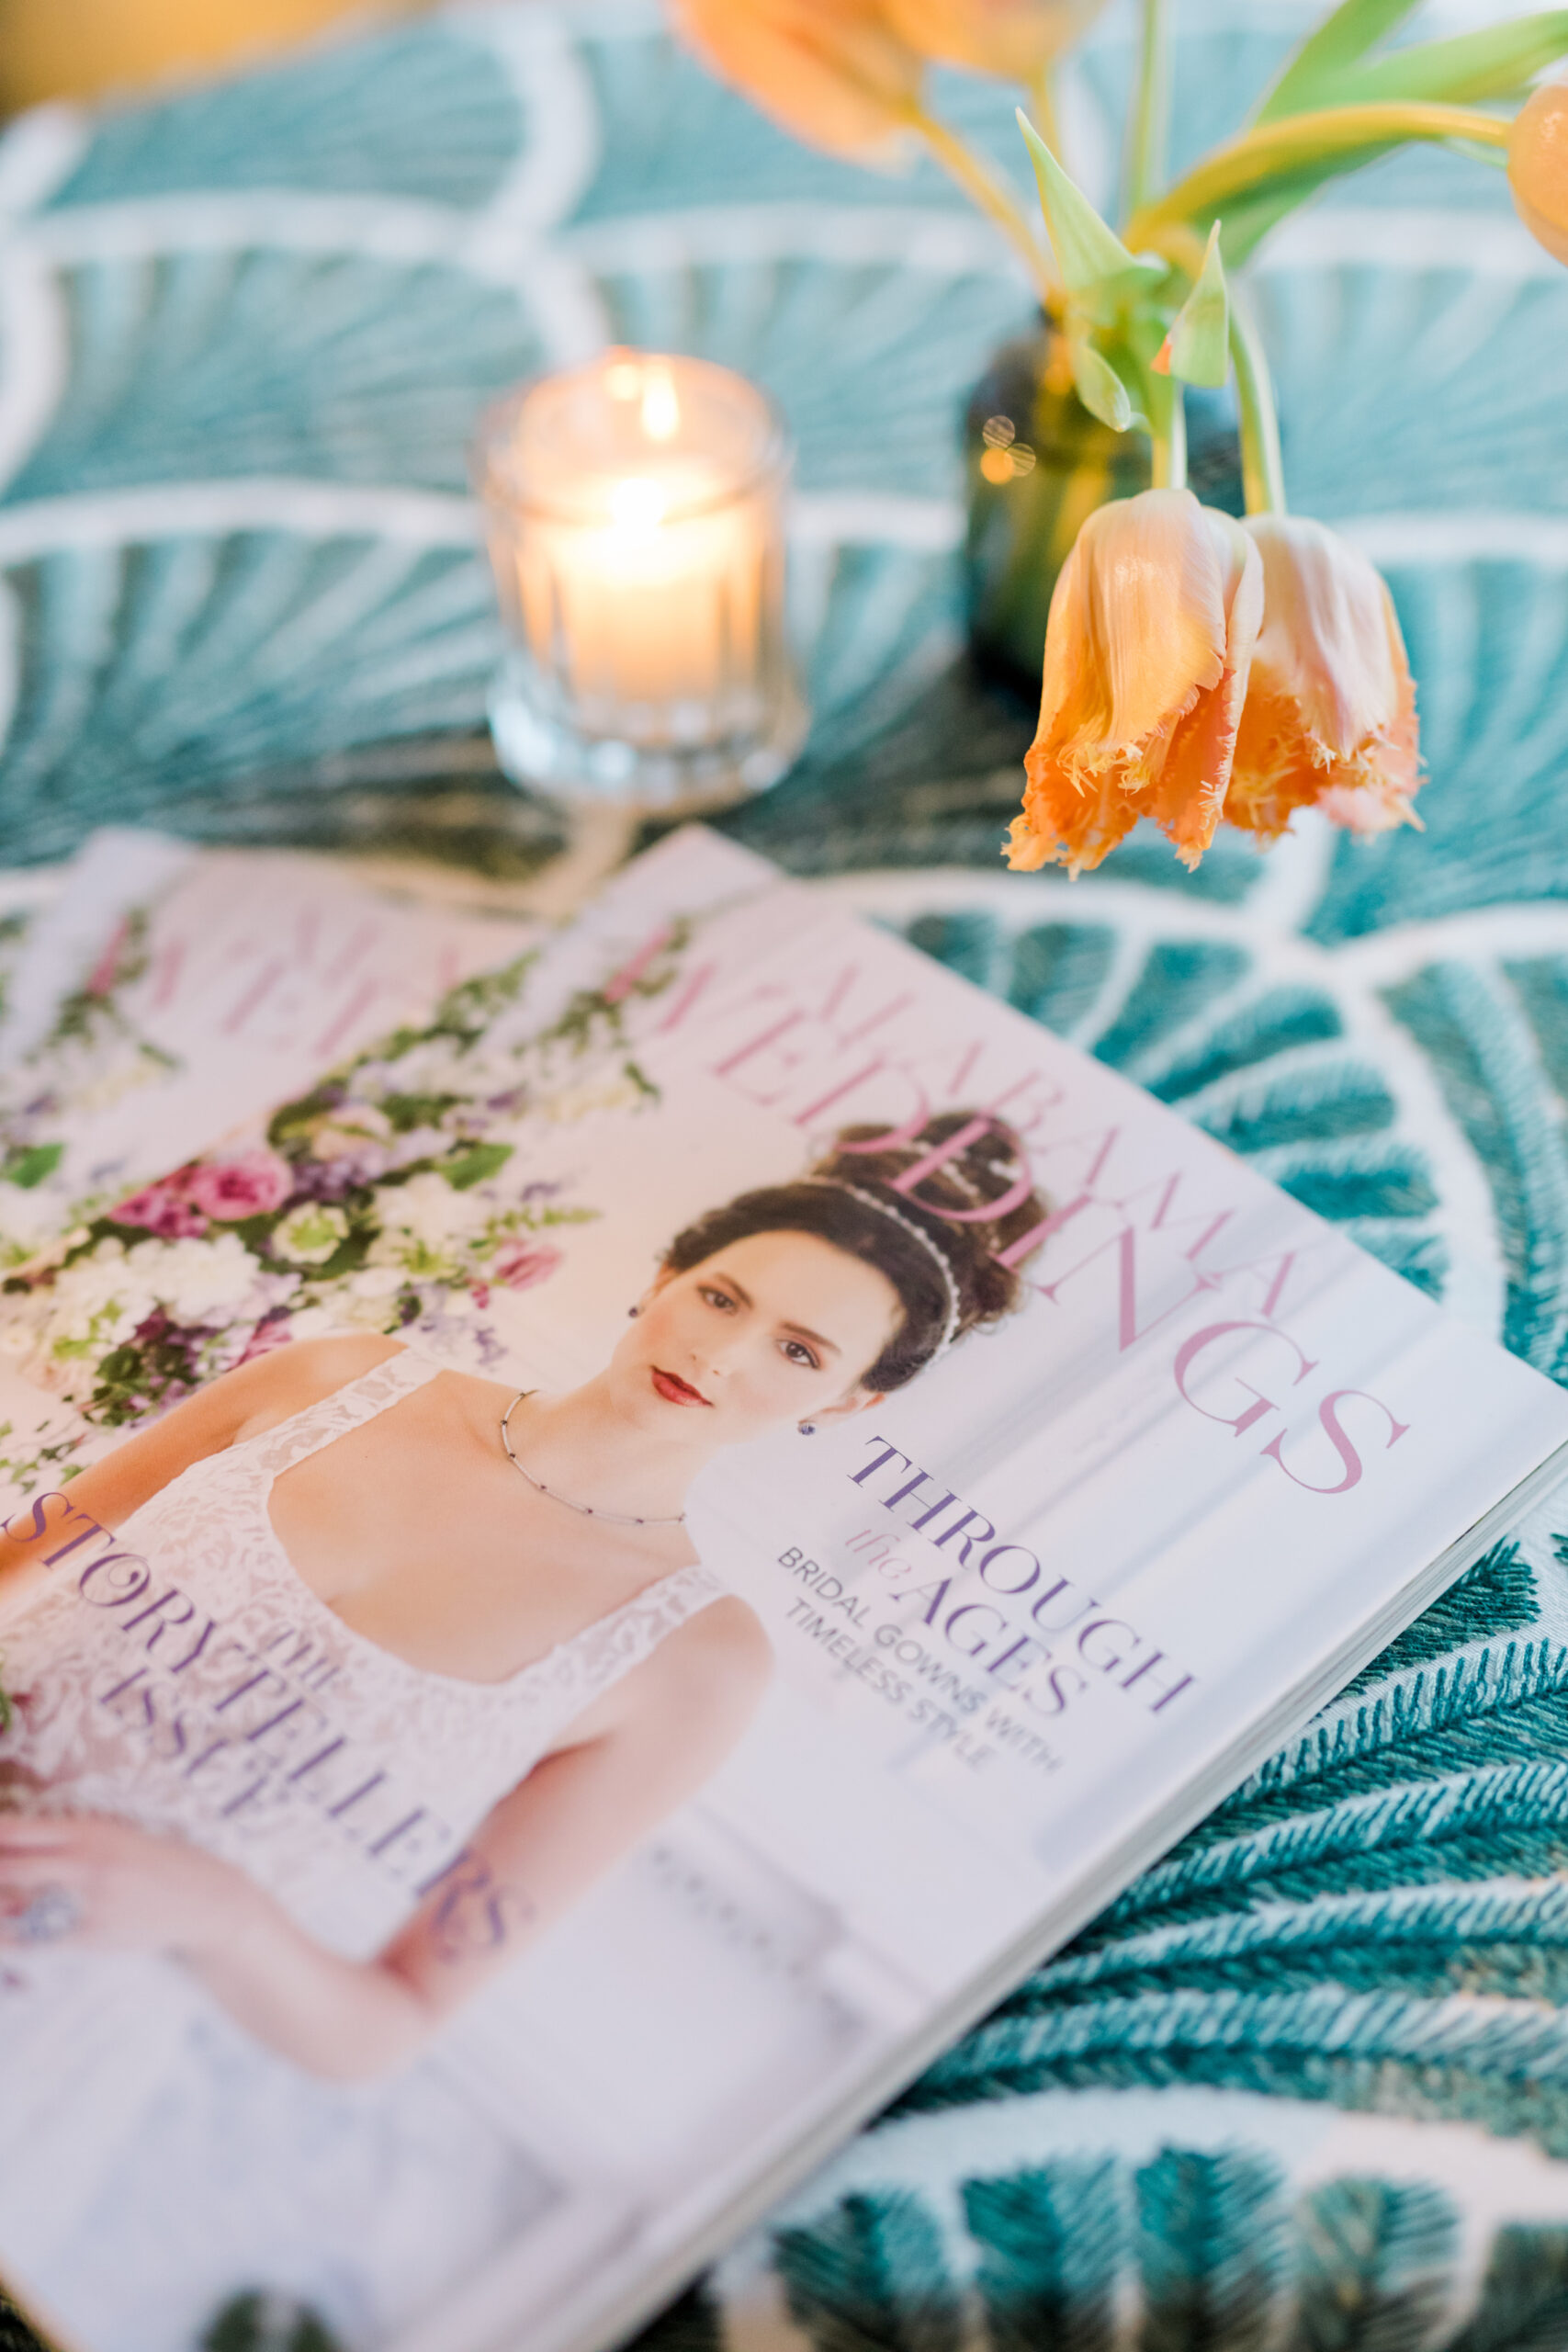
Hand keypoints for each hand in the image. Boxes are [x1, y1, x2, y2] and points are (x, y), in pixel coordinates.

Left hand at [0, 1812, 254, 1956]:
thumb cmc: (156, 1863)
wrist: (205, 1899)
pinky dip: (9, 1937)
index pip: (17, 1831)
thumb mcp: (117, 1837)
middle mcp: (85, 1865)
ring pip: (14, 1908)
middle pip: (8, 1867)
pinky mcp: (90, 1937)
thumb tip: (13, 1847)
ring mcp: (86, 1904)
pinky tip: (3, 1934)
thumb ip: (69, 1843)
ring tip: (1, 1899)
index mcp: (90, 1832)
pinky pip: (35, 1940)